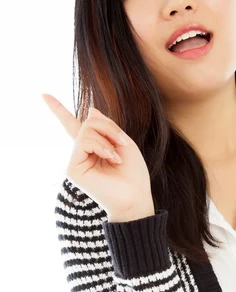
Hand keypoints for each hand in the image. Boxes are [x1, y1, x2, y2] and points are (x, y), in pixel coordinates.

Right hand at [42, 93, 153, 216]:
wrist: (134, 195)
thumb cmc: (133, 173)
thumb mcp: (123, 142)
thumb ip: (107, 127)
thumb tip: (91, 111)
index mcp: (93, 147)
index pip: (73, 126)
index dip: (58, 110)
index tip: (44, 95)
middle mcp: (82, 153)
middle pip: (89, 122)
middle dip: (109, 127)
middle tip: (122, 142)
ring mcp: (76, 160)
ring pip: (87, 129)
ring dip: (107, 136)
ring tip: (117, 155)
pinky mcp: (73, 168)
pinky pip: (85, 141)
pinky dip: (101, 146)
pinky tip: (111, 158)